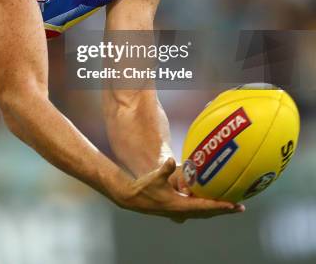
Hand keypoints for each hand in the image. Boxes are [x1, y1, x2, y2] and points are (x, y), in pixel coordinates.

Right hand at [116, 158, 244, 223]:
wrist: (133, 197)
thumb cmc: (145, 187)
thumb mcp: (155, 177)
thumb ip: (164, 169)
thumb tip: (171, 160)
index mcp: (180, 206)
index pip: (205, 207)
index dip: (220, 206)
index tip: (233, 206)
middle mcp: (183, 211)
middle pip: (208, 212)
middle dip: (224, 210)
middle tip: (240, 207)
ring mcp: (180, 212)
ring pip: (204, 212)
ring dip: (217, 209)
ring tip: (230, 206)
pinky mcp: (177, 209)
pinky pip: (198, 209)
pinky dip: (208, 206)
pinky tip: (211, 199)